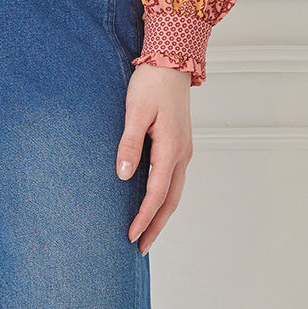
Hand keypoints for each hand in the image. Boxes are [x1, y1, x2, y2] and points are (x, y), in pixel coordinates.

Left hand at [116, 63, 192, 252]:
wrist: (171, 60)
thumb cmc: (152, 83)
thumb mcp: (136, 111)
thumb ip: (130, 143)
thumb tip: (124, 175)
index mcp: (171, 148)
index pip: (157, 193)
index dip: (144, 217)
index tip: (131, 236)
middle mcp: (182, 153)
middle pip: (171, 200)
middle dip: (156, 226)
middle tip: (141, 247)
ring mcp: (183, 149)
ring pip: (175, 191)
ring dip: (162, 214)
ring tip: (147, 232)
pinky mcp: (179, 143)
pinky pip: (173, 178)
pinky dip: (165, 197)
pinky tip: (154, 201)